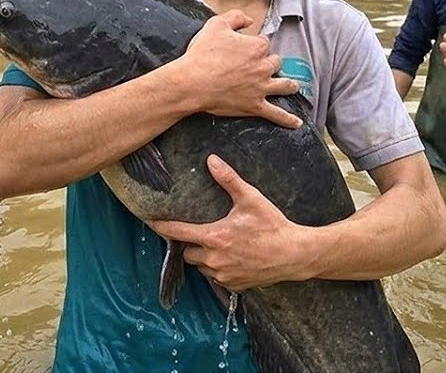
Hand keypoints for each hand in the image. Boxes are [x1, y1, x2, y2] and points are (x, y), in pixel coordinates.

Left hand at [148, 155, 307, 290]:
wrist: (295, 254)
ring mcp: (223, 275)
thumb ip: (229, 180)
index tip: (150, 222)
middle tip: (197, 232)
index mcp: (214, 237)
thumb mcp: (251, 199)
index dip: (162, 227)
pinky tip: (230, 256)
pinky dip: (218, 268)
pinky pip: (217, 277)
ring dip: (203, 257)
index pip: (178, 233)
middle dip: (189, 244)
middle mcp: (214, 259)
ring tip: (214, 244)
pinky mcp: (234, 285)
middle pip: (187, 253)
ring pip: (201, 267)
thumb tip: (211, 160)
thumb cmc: (273, 226)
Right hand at [177, 11, 301, 127]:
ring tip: (292, 87)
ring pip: (284, 86)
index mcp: (256, 47)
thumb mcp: (216, 25)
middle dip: (270, 62)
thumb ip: (235, 17)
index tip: (246, 48)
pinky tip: (296, 123)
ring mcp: (261, 87)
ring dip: (289, 85)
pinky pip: (276, 114)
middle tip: (261, 66)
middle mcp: (263, 67)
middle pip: (275, 62)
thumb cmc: (202, 55)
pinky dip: (288, 119)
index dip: (255, 45)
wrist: (192, 82)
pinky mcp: (255, 105)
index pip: (264, 43)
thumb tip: (248, 20)